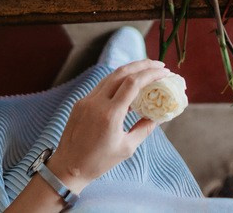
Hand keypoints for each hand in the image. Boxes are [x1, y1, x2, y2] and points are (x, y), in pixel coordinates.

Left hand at [48, 60, 168, 193]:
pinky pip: (101, 87)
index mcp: (110, 114)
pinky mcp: (80, 103)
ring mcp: (86, 100)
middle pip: (122, 73)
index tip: (165, 71)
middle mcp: (97, 102)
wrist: (68, 167)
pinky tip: (126, 88)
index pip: (133, 83)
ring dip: (129, 71)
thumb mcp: (127, 148)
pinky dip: (116, 83)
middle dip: (142, 65)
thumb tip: (159, 117)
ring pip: (110, 77)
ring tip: (145, 71)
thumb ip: (144, 129)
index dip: (151, 74)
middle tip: (158, 64)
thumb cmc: (98, 162)